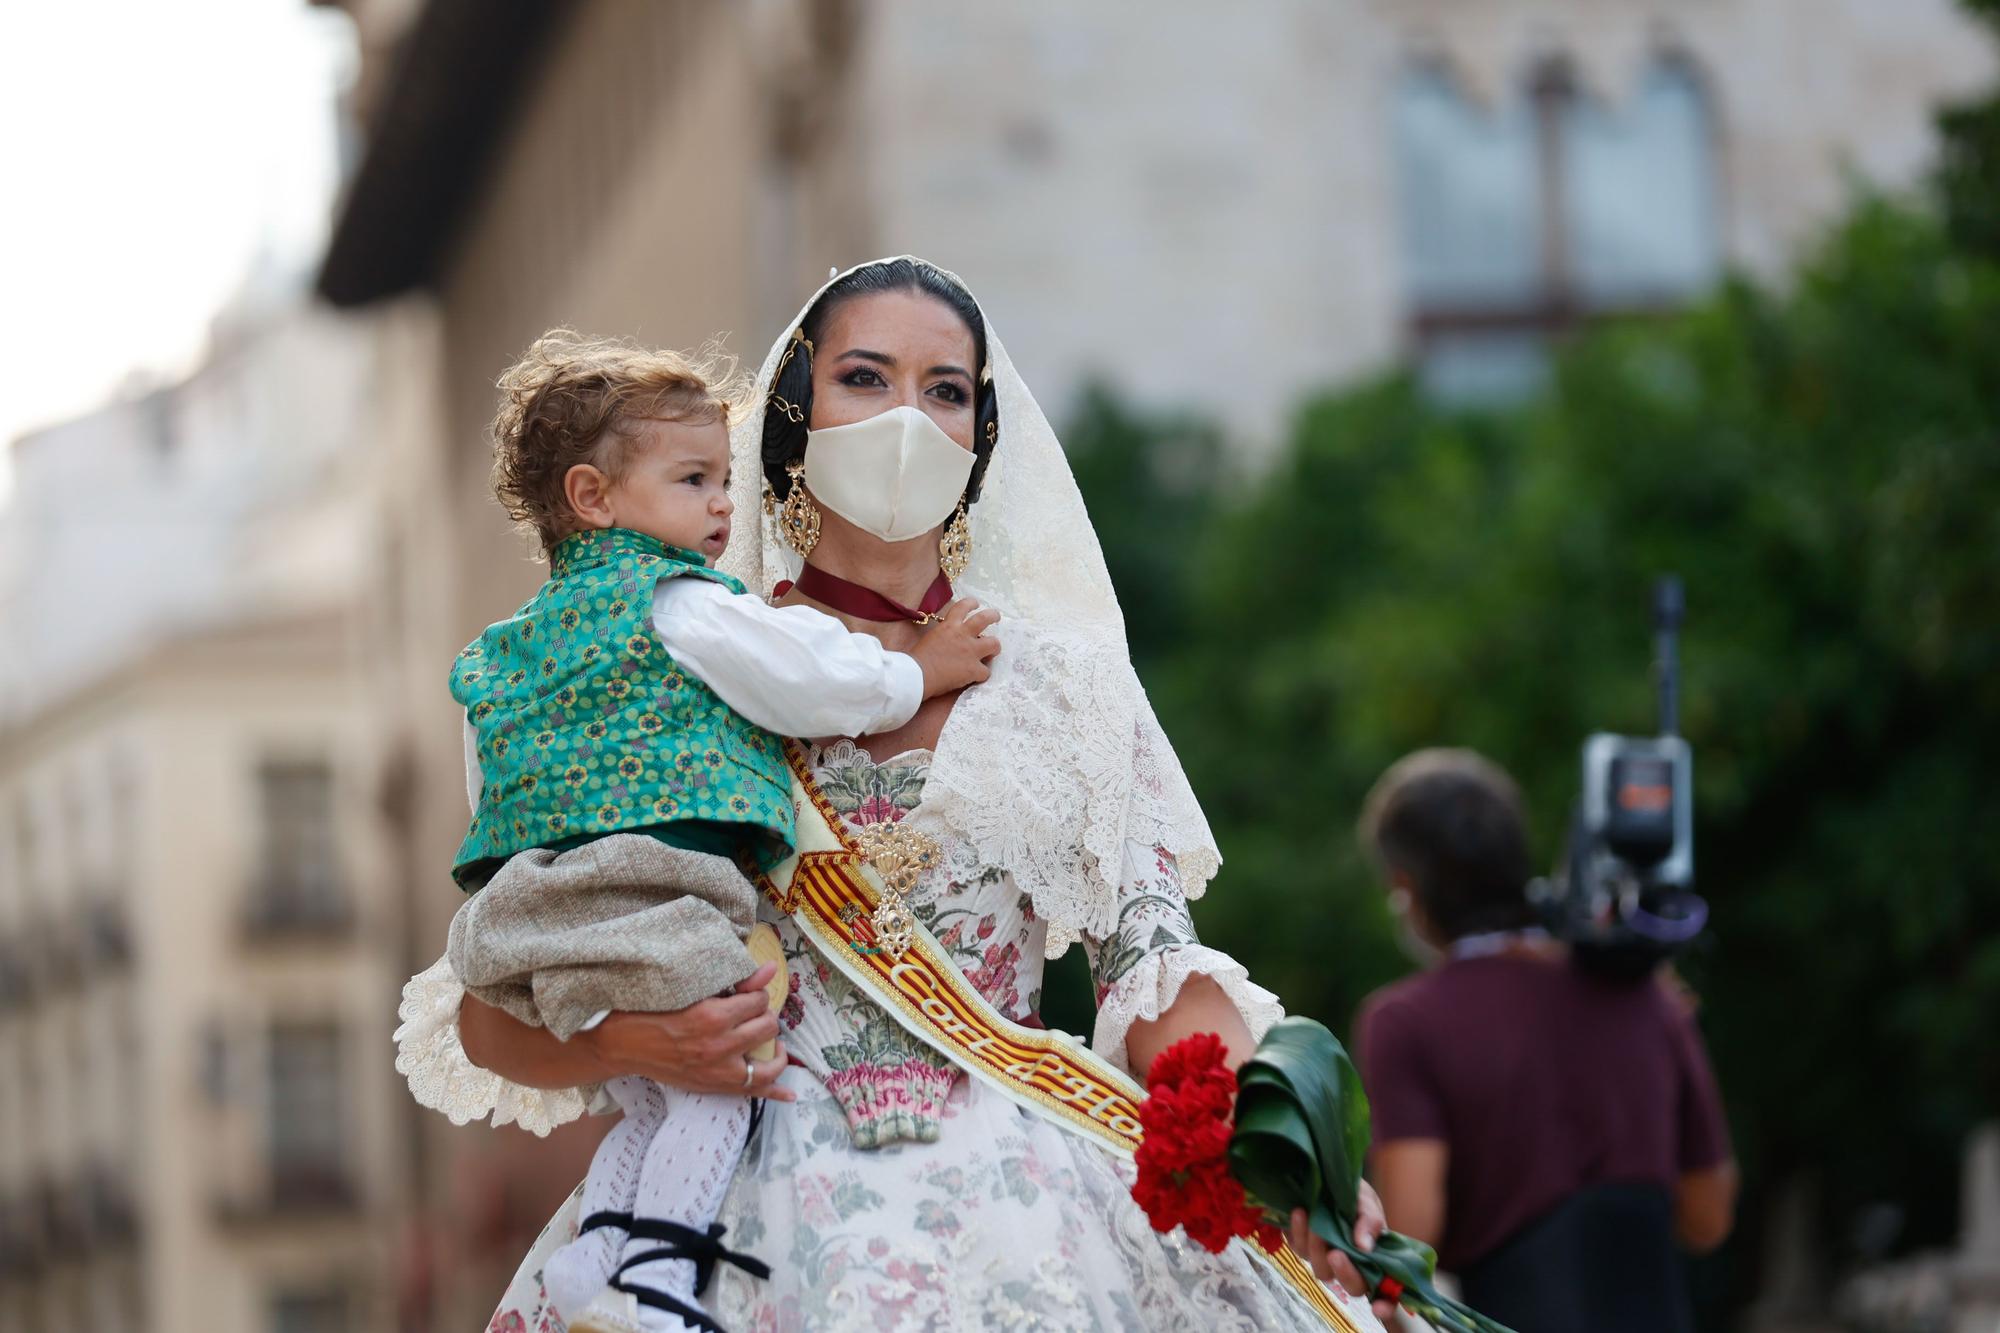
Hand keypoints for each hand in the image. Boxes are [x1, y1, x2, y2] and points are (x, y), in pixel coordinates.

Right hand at [579, 963, 794, 1100]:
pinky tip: (791, 1093)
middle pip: (766, 1027)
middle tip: (752, 1014)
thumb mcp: (692, 991)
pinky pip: (753, 1093)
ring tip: (771, 1043)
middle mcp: (720, 1045)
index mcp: (713, 1016)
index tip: (746, 994)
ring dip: (773, 1049)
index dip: (755, 994)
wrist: (623, 1045)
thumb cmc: (652, 1010)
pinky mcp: (713, 1087)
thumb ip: (735, 983)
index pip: (757, 1001)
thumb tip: (770, 969)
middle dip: (763, 1017)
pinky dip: (775, 1093)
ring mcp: (718, 1071)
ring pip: (767, 1062)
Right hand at [909, 597, 1000, 696]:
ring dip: (995, 646)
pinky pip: (986, 672)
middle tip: (996, 618)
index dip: (971, 603)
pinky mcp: (974, 669)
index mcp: (948, 626)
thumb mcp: (929, 639)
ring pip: (994, 643)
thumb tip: (945, 641)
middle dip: (993, 616)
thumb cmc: (916, 659)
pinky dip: (982, 674)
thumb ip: (942, 636)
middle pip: (985, 619)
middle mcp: (963, 635)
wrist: (917, 675)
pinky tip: (978, 677)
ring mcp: (971, 652)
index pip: (963, 606)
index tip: (975, 604)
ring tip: (994, 650)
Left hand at [1288, 1181, 1399, 1320]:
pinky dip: (1297, 1232)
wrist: (1327, 1176)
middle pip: (1352, 1287)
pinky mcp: (1303, 1247)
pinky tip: (1299, 1212)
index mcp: (1376, 1258)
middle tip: (1336, 1253)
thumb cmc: (1355, 1194)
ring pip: (1322, 1271)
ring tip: (1314, 1220)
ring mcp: (1326, 1258)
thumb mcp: (1367, 1202)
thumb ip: (1370, 1222)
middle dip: (1344, 1273)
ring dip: (1317, 1249)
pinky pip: (1299, 1249)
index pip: (1387, 1294)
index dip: (1386, 1306)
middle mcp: (1352, 1265)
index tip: (1378, 1308)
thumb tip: (1365, 1247)